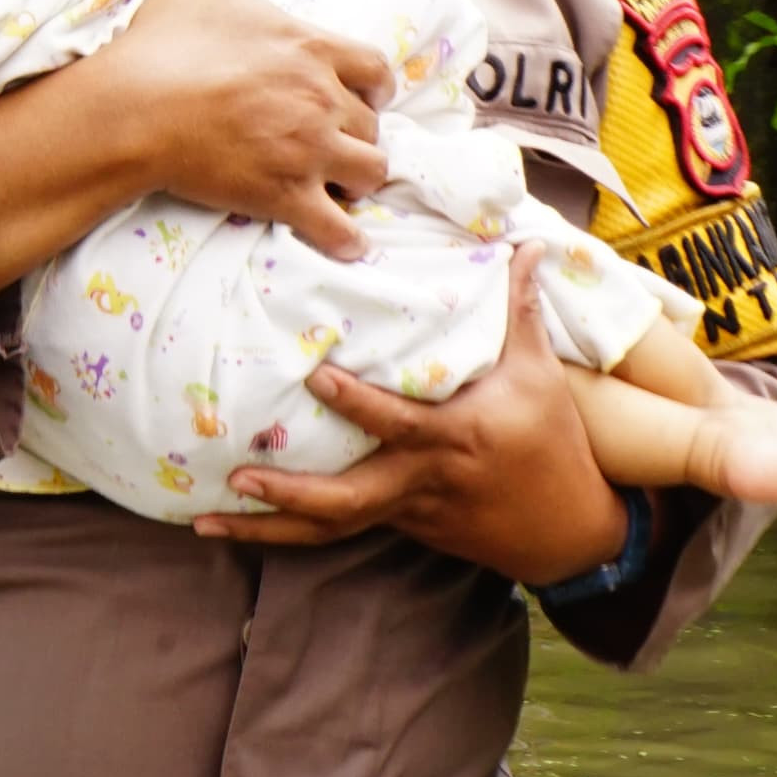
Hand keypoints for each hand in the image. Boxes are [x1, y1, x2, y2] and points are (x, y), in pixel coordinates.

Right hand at [88, 0, 387, 257]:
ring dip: (358, 179)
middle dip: (357, 134)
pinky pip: (337, 228)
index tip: (365, 96)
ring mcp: (308, 150)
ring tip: (340, 186)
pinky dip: (346, 238)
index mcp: (310, 48)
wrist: (136, 108)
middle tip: (336, 143)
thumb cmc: (160, 43)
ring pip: (370, 171)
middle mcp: (321, 99)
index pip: (375, 70)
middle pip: (371, 124)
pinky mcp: (284, 195)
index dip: (374, 87)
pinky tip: (348, 244)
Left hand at [190, 244, 628, 584]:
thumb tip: (527, 242)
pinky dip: (291, 533)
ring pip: (330, 530)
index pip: (395, 421)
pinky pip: (340, 532)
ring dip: (267, 531)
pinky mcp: (404, 529)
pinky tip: (242, 527)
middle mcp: (420, 481)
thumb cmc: (554, 445)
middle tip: (236, 478)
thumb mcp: (539, 375)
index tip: (314, 375)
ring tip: (205, 522)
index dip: (356, 402)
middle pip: (345, 502)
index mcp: (451, 438)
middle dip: (288, 495)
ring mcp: (408, 512)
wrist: (571, 534)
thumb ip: (521, 309)